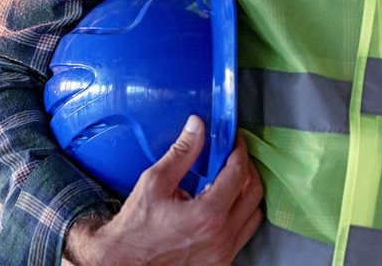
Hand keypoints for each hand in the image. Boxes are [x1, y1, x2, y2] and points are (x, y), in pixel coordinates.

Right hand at [64, 115, 263, 265]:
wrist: (126, 259)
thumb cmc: (136, 226)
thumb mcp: (155, 181)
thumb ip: (181, 152)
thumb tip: (197, 128)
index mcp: (208, 214)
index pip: (238, 173)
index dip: (239, 151)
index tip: (235, 140)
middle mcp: (222, 235)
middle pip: (254, 192)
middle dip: (247, 168)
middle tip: (234, 155)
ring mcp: (224, 251)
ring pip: (254, 214)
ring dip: (247, 192)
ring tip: (230, 178)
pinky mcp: (222, 260)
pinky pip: (244, 232)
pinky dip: (241, 212)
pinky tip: (224, 203)